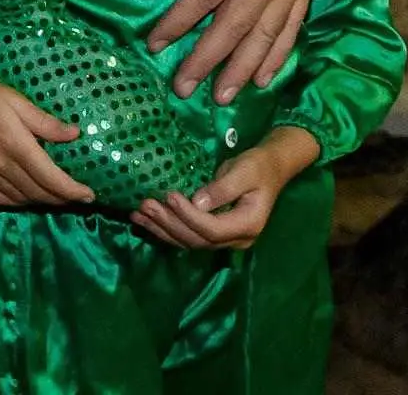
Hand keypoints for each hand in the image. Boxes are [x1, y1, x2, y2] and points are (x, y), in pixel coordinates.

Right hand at [0, 43, 91, 208]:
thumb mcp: (11, 97)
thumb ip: (42, 120)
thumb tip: (74, 135)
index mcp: (14, 143)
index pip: (51, 177)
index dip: (73, 190)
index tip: (90, 194)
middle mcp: (0, 164)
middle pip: (38, 192)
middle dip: (62, 198)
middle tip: (79, 197)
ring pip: (20, 199)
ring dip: (42, 202)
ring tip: (57, 197)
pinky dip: (18, 202)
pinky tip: (26, 196)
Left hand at [130, 127, 317, 250]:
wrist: (270, 168)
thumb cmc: (259, 166)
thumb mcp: (244, 171)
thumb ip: (222, 188)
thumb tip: (197, 202)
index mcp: (248, 225)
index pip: (212, 229)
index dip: (188, 216)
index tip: (169, 196)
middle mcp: (236, 239)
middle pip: (197, 239)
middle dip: (168, 223)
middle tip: (145, 205)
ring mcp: (225, 239)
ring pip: (188, 241)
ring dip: (161, 229)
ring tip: (137, 214)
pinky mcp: (213, 233)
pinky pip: (186, 236)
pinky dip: (164, 229)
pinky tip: (143, 220)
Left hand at [138, 0, 349, 100]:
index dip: (179, 22)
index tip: (155, 43)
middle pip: (233, 26)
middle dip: (206, 59)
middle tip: (183, 88)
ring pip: (264, 36)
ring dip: (242, 69)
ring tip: (221, 97)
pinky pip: (292, 27)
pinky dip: (278, 55)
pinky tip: (265, 77)